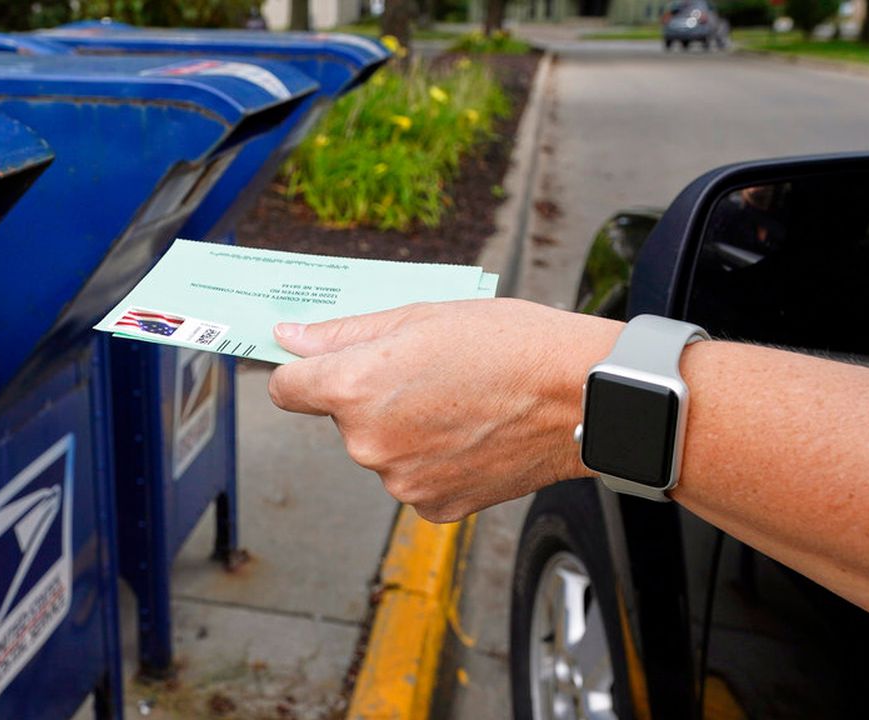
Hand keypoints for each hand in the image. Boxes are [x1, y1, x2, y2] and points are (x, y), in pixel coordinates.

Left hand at [267, 299, 621, 522]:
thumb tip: (289, 338)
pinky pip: (414, 478)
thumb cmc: (510, 345)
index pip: (287, 389)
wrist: (581, 396)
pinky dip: (434, 460)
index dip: (305, 373)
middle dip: (373, 397)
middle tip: (429, 374)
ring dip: (405, 429)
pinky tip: (471, 435)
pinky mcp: (433, 506)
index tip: (322, 367)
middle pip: (343, 418)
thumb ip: (344, 334)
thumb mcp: (419, 316)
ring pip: (381, 449)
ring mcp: (400, 481)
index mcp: (354, 389)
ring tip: (461, 403)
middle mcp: (367, 444)